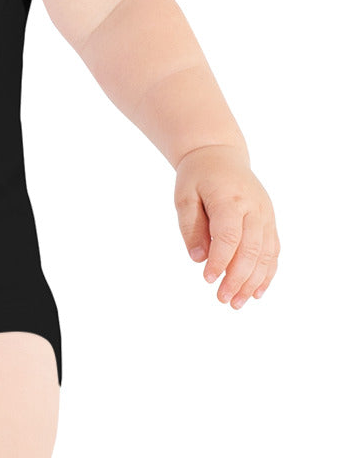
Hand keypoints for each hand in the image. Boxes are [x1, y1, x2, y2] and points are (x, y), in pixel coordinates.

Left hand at [174, 144, 279, 307]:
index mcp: (230, 199)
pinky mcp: (270, 221)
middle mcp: (254, 208)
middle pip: (251, 249)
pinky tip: (257, 292)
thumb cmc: (197, 177)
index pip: (229, 236)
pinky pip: (273, 250)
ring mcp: (266, 215)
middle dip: (237, 278)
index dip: (220, 260)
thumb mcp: (184, 196)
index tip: (208, 279)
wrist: (220, 155)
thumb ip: (190, 227)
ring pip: (266, 254)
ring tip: (237, 302)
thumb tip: (198, 259)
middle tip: (222, 299)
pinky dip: (267, 273)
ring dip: (253, 281)